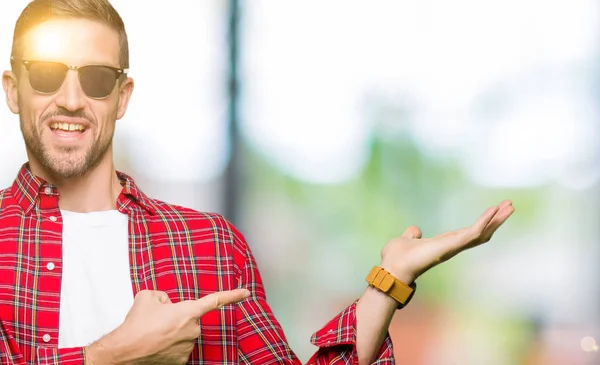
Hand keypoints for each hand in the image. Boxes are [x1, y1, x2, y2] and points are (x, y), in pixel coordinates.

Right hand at [85, 288, 250, 364]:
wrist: (123, 353)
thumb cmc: (135, 325)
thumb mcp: (148, 296)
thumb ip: (164, 295)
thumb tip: (167, 302)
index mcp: (188, 312)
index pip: (215, 301)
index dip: (232, 296)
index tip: (245, 293)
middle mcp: (192, 330)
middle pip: (190, 319)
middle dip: (177, 318)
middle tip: (158, 321)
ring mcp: (188, 348)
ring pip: (183, 334)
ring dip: (172, 333)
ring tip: (153, 334)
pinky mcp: (182, 362)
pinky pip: (179, 348)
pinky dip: (169, 346)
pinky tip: (156, 346)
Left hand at [380, 200, 513, 283]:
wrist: (392, 267)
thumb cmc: (397, 258)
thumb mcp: (407, 239)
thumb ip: (412, 234)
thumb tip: (415, 230)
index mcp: (444, 243)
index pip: (469, 232)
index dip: (482, 223)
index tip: (494, 210)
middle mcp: (452, 246)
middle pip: (481, 232)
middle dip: (496, 220)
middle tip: (509, 205)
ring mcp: (454, 246)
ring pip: (482, 233)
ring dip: (496, 219)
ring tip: (509, 205)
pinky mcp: (452, 245)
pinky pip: (473, 232)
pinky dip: (484, 221)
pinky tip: (493, 210)